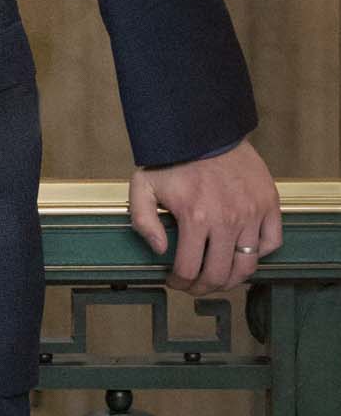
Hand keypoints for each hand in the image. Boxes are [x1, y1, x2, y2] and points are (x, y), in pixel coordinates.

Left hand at [129, 139, 281, 294]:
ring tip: (219, 277)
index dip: (179, 283)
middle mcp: (227, 220)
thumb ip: (143, 221)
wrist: (204, 128)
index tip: (175, 282)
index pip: (189, 268)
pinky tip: (243, 253)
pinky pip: (272, 242)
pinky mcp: (268, 203)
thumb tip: (160, 251)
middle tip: (195, 286)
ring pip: (248, 265)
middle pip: (219, 274)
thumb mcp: (143, 185)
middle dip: (203, 288)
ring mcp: (251, 212)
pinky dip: (260, 254)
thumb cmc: (173, 158)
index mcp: (195, 217)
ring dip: (232, 279)